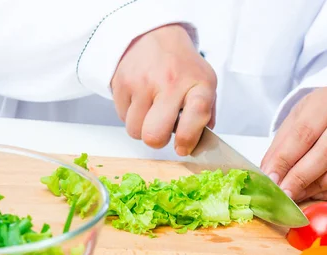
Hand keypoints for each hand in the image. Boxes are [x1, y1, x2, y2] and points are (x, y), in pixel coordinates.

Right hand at [111, 24, 216, 155]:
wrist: (152, 34)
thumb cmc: (181, 66)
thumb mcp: (204, 82)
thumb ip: (206, 113)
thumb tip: (196, 143)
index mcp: (197, 83)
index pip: (197, 114)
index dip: (188, 138)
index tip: (182, 147)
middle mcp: (170, 82)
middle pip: (154, 135)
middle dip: (158, 140)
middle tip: (161, 130)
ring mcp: (142, 82)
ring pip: (135, 131)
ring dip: (142, 128)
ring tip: (150, 111)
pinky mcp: (121, 83)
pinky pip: (121, 117)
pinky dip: (130, 115)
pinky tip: (139, 100)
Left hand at [261, 87, 326, 201]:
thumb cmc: (314, 119)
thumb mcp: (292, 125)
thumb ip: (280, 150)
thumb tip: (270, 177)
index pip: (304, 133)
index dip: (286, 159)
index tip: (272, 179)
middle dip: (302, 177)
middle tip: (285, 194)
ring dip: (320, 186)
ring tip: (300, 193)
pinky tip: (318, 193)